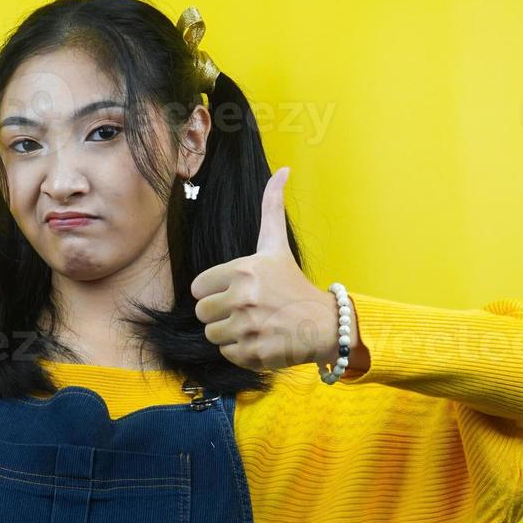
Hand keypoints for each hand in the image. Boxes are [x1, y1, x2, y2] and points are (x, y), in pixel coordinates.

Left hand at [189, 167, 341, 371]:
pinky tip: (259, 339)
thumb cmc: (294, 284)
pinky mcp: (253, 352)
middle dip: (219, 314)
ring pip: (212, 335)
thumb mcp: (276, 245)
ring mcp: (248, 327)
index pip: (198, 288)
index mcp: (242, 270)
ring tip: (252, 325)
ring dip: (228, 333)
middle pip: (202, 313)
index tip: (234, 292)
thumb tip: (283, 169)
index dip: (213, 291)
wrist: (324, 323)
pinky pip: (226, 353)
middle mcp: (243, 298)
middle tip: (244, 311)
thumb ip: (271, 207)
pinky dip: (240, 350)